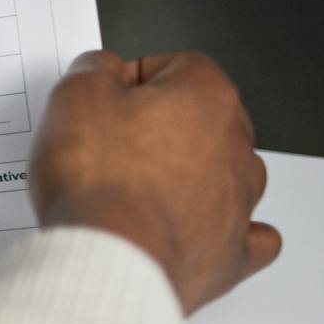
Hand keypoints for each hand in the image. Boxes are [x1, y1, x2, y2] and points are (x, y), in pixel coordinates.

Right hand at [29, 49, 280, 312]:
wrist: (108, 257)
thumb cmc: (100, 182)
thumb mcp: (75, 96)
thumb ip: (94, 69)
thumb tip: (102, 70)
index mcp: (208, 98)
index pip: (176, 66)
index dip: (132, 81)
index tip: (104, 102)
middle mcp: (236, 146)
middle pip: (204, 119)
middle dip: (161, 127)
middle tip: (110, 146)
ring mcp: (240, 203)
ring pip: (228, 172)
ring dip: (191, 174)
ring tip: (139, 189)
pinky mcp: (232, 253)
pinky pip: (248, 234)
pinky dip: (227, 229)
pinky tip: (198, 227)